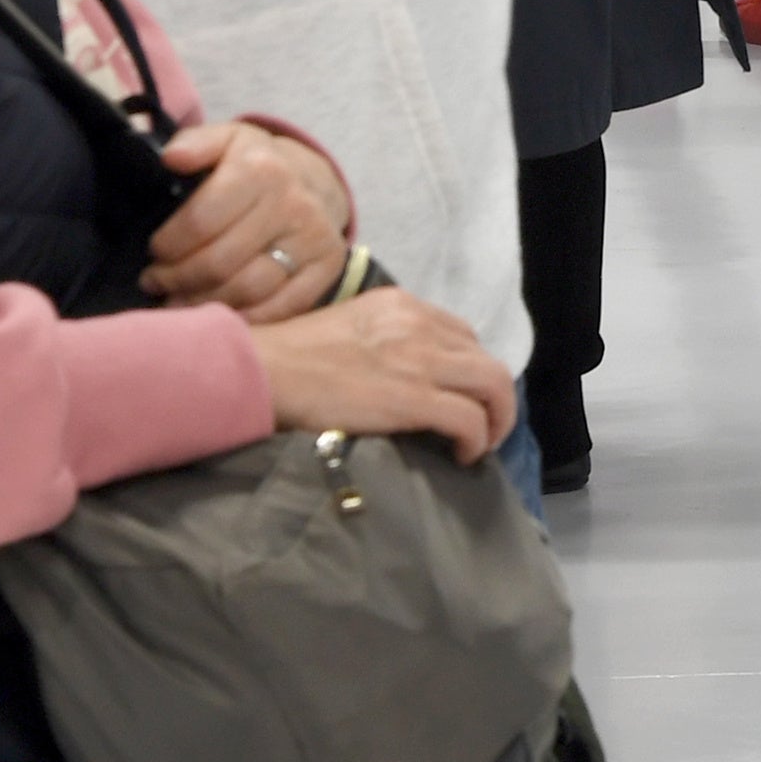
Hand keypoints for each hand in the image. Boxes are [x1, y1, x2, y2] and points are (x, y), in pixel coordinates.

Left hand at [146, 121, 351, 320]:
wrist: (315, 179)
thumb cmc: (256, 164)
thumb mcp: (227, 140)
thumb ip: (195, 143)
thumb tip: (171, 158)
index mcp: (261, 170)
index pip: (200, 222)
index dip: (167, 246)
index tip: (154, 253)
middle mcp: (293, 204)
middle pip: (219, 262)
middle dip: (177, 279)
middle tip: (157, 282)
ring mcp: (314, 238)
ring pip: (247, 289)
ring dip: (205, 303)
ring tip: (179, 300)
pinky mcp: (327, 267)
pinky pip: (281, 308)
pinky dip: (246, 318)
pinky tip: (221, 313)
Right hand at [247, 292, 513, 466]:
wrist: (263, 371)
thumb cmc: (290, 357)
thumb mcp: (349, 328)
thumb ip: (383, 340)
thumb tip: (399, 372)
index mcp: (401, 306)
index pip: (460, 333)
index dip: (469, 368)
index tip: (462, 396)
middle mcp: (419, 324)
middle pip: (485, 359)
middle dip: (493, 396)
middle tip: (484, 426)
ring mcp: (420, 359)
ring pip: (493, 384)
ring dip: (497, 418)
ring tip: (483, 444)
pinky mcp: (413, 397)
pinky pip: (469, 419)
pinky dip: (477, 440)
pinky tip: (463, 455)